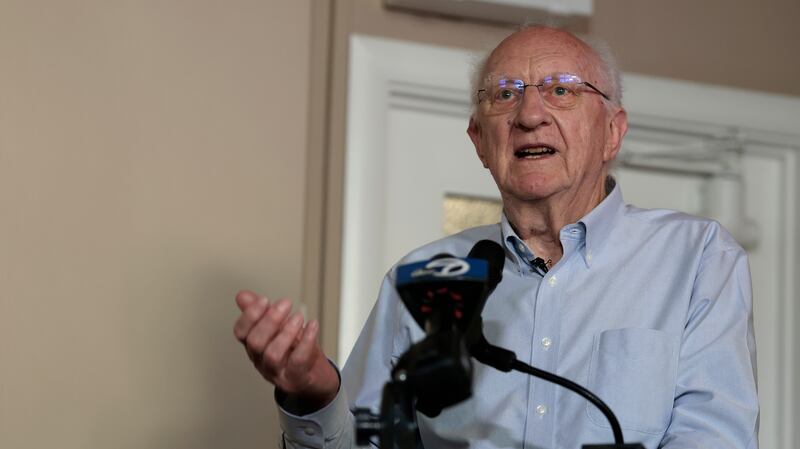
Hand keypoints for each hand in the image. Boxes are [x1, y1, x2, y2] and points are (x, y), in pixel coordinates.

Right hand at [233, 290, 338, 409]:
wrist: (316, 376)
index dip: (250, 315)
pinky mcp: (295, 379)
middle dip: (270, 320)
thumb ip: (262, 312)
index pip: (241, 332)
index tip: (264, 299)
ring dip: (287, 332)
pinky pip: (298, 361)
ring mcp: (277, 373)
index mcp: (254, 346)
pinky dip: (306, 342)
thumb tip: (242, 296)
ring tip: (299, 317)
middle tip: (286, 303)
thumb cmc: (295, 350)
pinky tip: (313, 326)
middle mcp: (261, 361)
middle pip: (255, 343)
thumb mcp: (279, 328)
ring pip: (273, 354)